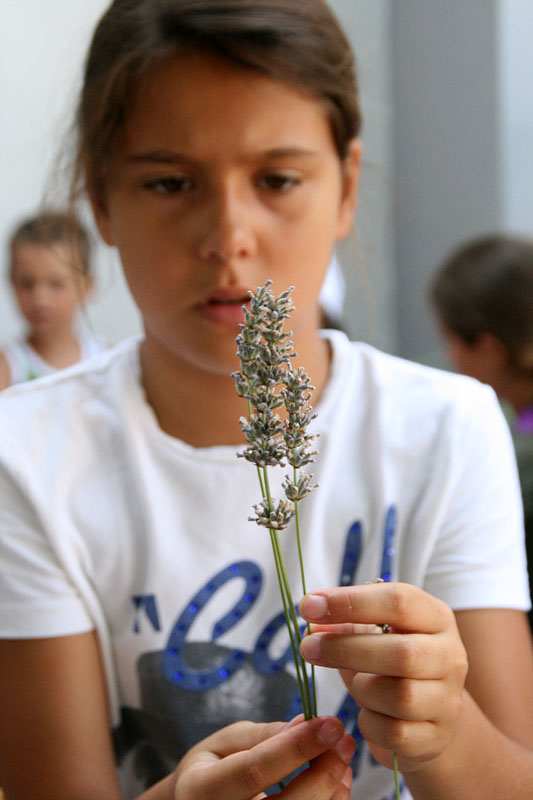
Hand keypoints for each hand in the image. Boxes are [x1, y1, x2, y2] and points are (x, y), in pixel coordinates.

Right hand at [173, 715, 354, 798]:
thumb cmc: (209, 772)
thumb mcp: (222, 743)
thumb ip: (262, 736)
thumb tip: (305, 724)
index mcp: (201, 790)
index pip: (254, 771)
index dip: (296, 747)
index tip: (330, 724)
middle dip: (323, 773)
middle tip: (344, 740)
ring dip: (332, 792)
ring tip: (342, 759)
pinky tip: (337, 783)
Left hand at [299, 582, 467, 772]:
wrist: (428, 714)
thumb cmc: (392, 663)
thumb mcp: (371, 634)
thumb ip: (342, 623)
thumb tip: (312, 622)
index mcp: (435, 617)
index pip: (399, 601)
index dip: (351, 601)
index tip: (309, 606)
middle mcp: (450, 655)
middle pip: (402, 653)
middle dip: (346, 649)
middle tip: (308, 647)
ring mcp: (448, 699)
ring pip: (400, 696)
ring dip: (362, 690)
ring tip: (354, 684)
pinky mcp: (437, 737)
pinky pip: (395, 733)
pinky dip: (370, 724)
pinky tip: (366, 714)